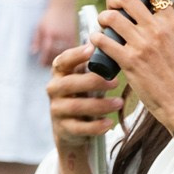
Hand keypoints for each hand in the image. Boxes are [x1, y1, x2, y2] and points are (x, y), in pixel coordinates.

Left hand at [32, 3, 77, 65]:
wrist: (63, 6)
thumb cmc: (50, 16)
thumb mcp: (39, 26)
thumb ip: (36, 40)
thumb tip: (33, 52)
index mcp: (49, 34)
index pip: (46, 51)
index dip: (43, 60)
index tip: (41, 64)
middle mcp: (59, 36)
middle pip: (56, 54)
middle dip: (51, 61)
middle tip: (48, 66)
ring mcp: (68, 37)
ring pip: (64, 53)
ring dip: (60, 59)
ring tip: (55, 63)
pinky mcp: (74, 36)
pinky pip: (72, 49)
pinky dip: (68, 54)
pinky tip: (65, 57)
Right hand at [46, 41, 121, 173]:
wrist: (71, 128)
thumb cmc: (84, 94)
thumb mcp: (85, 78)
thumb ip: (95, 65)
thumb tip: (116, 45)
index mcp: (60, 73)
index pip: (63, 60)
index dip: (76, 54)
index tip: (92, 49)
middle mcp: (54, 89)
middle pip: (70, 83)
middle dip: (93, 81)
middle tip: (116, 82)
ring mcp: (57, 109)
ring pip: (76, 106)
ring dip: (100, 105)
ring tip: (120, 103)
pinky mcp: (63, 128)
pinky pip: (80, 128)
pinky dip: (96, 126)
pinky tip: (110, 123)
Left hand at [90, 0, 173, 139]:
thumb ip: (164, 27)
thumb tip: (147, 12)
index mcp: (172, 22)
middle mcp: (157, 30)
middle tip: (110, 7)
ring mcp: (143, 45)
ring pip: (112, 17)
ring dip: (102, 19)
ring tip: (102, 27)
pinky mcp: (130, 62)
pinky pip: (104, 41)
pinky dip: (96, 38)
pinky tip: (96, 41)